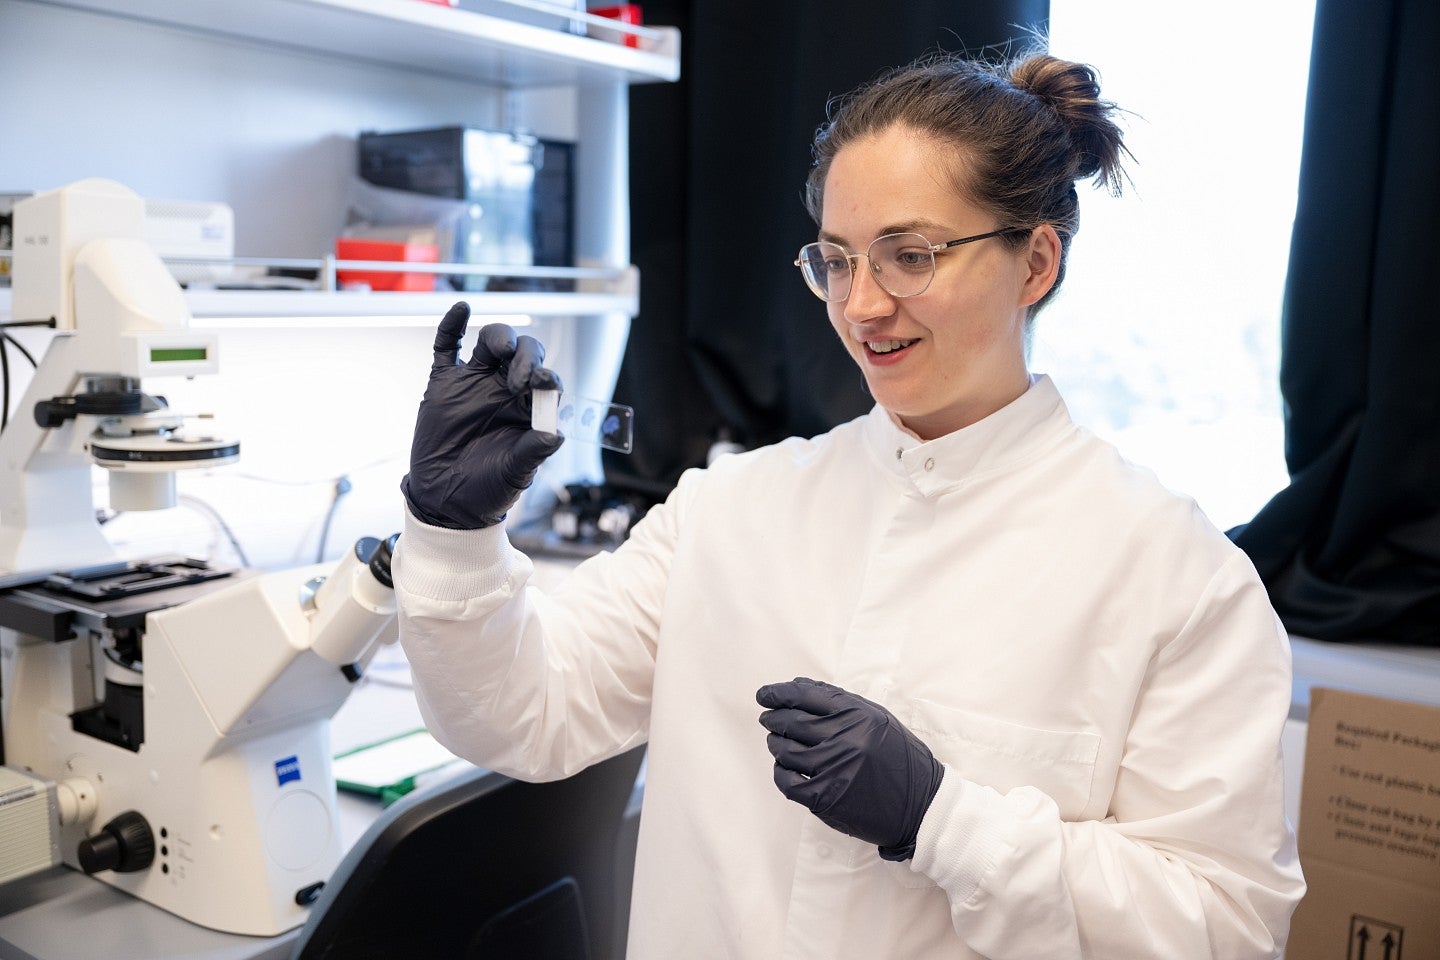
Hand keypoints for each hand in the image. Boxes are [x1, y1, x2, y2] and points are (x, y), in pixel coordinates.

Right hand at [401, 302, 564, 528]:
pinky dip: (451, 325)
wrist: (446, 500)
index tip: (542, 382)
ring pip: (491, 344)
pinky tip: (460, 309)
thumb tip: (556, 434)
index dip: (547, 375)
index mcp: (529, 408)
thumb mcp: (515, 473)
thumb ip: (533, 452)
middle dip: (526, 356)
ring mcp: (474, 382)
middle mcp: (505, 389)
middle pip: (523, 352)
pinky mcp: (444, 383)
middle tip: (519, 378)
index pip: (546, 379)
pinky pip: (446, 346)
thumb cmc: (488, 488)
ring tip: (502, 349)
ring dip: (499, 338)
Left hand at [757, 677, 943, 860]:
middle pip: (791, 722)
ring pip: (786, 751)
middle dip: (773, 718)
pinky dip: (780, 772)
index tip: (764, 694)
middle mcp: (846, 739)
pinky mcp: (827, 799)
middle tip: (767, 718)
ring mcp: (835, 770)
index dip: (779, 693)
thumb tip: (797, 686)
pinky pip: (787, 782)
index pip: (806, 696)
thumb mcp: (877, 719)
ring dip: (775, 744)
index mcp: (859, 715)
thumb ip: (839, 702)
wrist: (921, 806)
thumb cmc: (898, 758)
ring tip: (776, 742)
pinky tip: (784, 767)